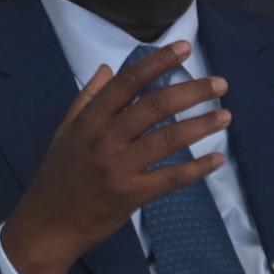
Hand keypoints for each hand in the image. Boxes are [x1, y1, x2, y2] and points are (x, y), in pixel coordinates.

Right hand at [1, 40, 229, 273]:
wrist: (48, 225)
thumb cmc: (58, 175)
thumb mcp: (65, 132)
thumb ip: (87, 98)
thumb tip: (108, 67)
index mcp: (90, 120)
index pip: (128, 83)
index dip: (158, 62)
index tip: (184, 48)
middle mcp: (106, 139)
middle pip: (155, 106)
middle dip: (192, 91)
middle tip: (220, 84)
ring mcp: (120, 168)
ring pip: (168, 139)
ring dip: (201, 125)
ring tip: (225, 115)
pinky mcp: (132, 195)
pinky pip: (171, 178)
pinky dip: (197, 168)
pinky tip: (217, 158)